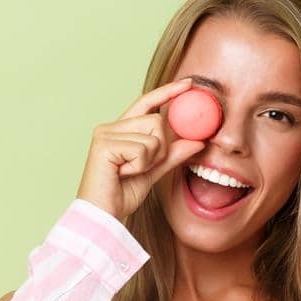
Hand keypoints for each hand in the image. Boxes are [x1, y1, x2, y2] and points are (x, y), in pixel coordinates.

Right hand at [76, 76, 207, 220]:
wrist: (103, 216)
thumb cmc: (121, 195)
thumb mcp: (153, 172)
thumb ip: (172, 155)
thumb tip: (198, 141)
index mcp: (120, 130)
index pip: (147, 103)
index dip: (167, 92)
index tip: (188, 84)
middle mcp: (110, 127)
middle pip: (156, 120)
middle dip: (161, 148)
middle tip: (143, 167)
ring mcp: (105, 134)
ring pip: (152, 136)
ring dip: (150, 160)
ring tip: (129, 172)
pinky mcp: (104, 144)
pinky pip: (142, 149)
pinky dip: (140, 166)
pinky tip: (123, 174)